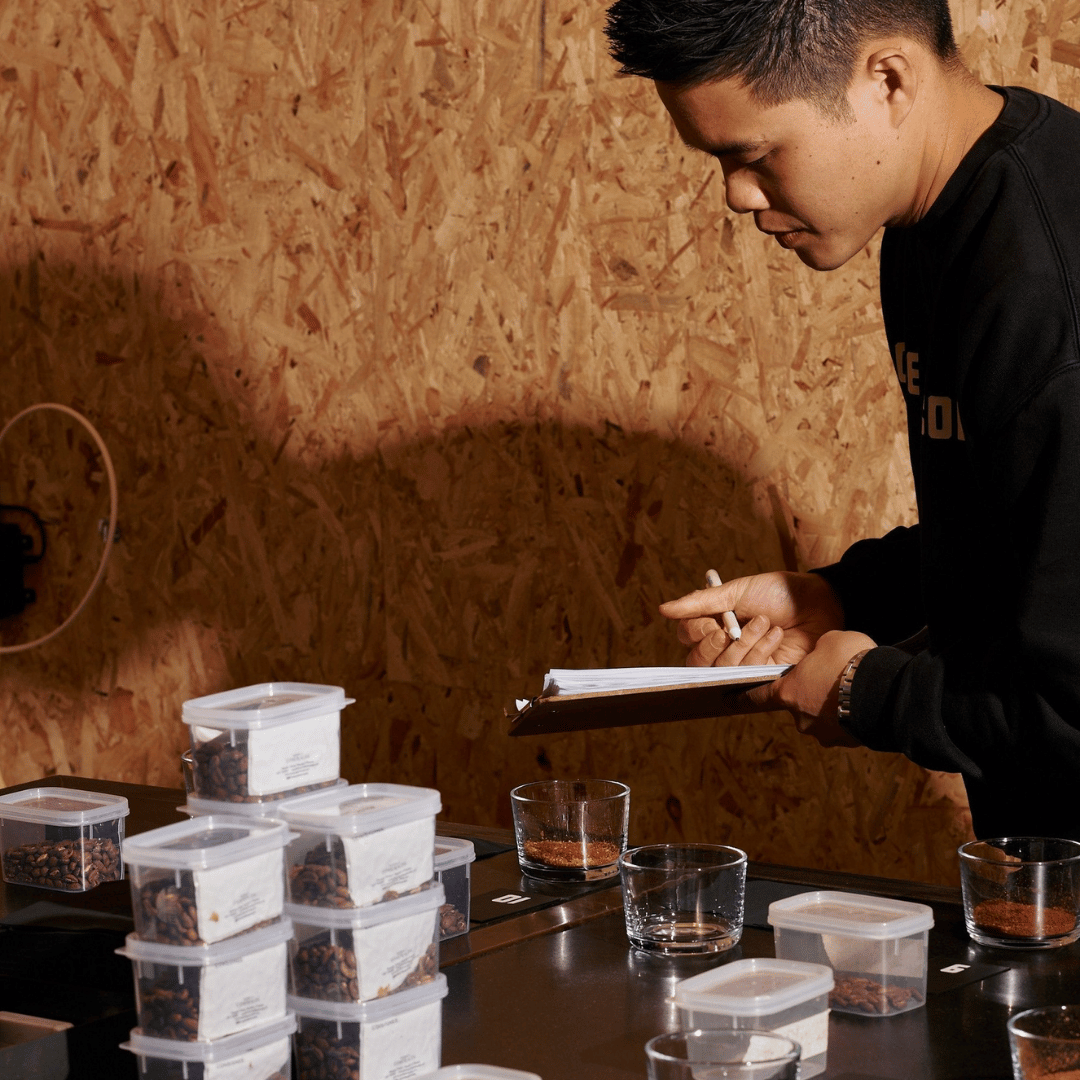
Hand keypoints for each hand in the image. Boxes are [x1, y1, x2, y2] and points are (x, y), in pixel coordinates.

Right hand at [658, 571, 844, 667]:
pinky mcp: (763, 677)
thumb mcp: (737, 592)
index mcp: (714, 623)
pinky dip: (761, 652)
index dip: (697, 632)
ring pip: (722, 670)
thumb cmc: (779, 593)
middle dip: (713, 646)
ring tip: (766, 623)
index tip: (715, 620)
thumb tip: (663, 609)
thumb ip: (700, 602)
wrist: (819, 603)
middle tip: (730, 630)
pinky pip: (747, 675)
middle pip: (696, 662)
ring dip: (744, 644)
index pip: (686, 637)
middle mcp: (724, 647)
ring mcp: (743, 664)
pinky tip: (777, 635)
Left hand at [740, 630, 876, 746]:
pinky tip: (861, 700)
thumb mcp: (828, 642)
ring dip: (830, 704)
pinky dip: (847, 714)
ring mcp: (824, 733)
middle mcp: (800, 718)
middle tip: (828, 676)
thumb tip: (820, 658)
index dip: (743, 696)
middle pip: (796, 704)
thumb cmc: (851, 660)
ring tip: (850, 687)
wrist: (887, 691)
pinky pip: (841, 725)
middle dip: (808, 692)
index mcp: (788, 693)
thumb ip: (815, 652)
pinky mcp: (846, 742)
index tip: (727, 700)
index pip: (757, 696)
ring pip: (820, 716)